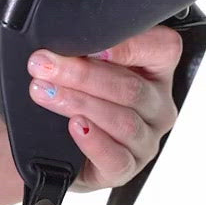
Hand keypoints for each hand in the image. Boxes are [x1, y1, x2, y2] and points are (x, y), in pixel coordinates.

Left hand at [26, 26, 182, 190]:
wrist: (53, 141)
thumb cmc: (76, 94)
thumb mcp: (86, 64)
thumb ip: (88, 49)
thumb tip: (67, 36)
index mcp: (155, 71)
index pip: (162, 48)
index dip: (131, 45)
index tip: (91, 45)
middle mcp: (157, 105)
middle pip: (131, 87)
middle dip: (82, 75)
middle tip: (43, 65)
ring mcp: (146, 140)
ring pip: (123, 121)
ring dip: (78, 103)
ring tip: (44, 92)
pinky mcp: (127, 168)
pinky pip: (117, 158)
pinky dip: (94, 141)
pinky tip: (74, 127)